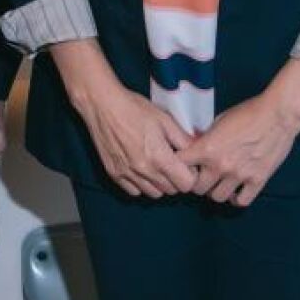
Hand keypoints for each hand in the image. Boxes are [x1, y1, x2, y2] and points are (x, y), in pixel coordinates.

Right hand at [52, 40, 195, 197]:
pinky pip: (134, 191)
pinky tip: (140, 168)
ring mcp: (127, 174)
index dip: (190, 175)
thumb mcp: (165, 119)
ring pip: (153, 194)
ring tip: (156, 165)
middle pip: (171, 191)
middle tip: (172, 162)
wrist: (102, 105)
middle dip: (176, 179)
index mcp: (159, 158)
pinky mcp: (114, 174)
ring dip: (159, 184)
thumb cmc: (134, 108)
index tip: (186, 164)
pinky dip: (141, 184)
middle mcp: (144, 171)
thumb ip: (183, 139)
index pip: (186, 185)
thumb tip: (197, 151)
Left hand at [177, 57, 299, 206]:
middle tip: (203, 176)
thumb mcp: (219, 120)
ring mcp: (239, 176)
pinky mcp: (257, 181)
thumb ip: (206, 137)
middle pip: (197, 189)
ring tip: (221, 182)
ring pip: (217, 198)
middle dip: (198, 182)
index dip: (179, 166)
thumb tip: (194, 146)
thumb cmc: (247, 112)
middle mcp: (220, 166)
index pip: (180, 166)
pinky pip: (241, 202)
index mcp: (207, 149)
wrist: (278, 115)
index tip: (185, 165)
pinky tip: (237, 190)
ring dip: (216, 190)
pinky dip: (236, 198)